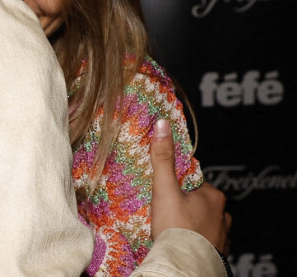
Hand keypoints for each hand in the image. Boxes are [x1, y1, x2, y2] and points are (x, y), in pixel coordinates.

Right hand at [150, 119, 230, 253]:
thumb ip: (162, 157)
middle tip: (166, 210)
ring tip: (172, 227)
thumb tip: (162, 124)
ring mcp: (223, 236)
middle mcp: (223, 215)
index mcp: (213, 195)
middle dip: (184, 204)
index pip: (193, 181)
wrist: (183, 266)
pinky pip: (206, 240)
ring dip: (190, 222)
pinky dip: (195, 239)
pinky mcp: (218, 254)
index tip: (165, 193)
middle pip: (198, 200)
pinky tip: (182, 241)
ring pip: (204, 221)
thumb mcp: (164, 188)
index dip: (177, 185)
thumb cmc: (175, 228)